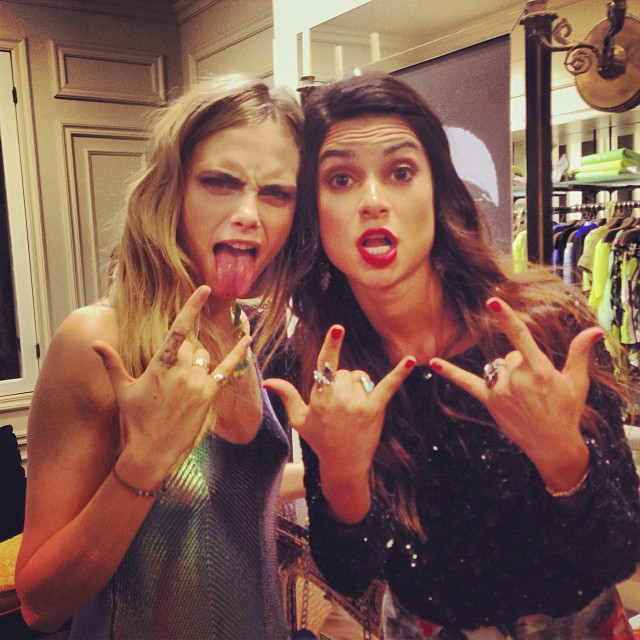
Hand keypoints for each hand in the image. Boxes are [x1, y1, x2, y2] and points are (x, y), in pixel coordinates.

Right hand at [92, 285, 251, 480]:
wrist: (150, 453)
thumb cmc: (134, 421)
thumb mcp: (122, 390)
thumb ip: (112, 363)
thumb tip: (95, 343)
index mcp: (159, 366)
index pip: (178, 329)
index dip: (192, 307)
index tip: (204, 288)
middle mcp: (181, 371)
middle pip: (189, 348)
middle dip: (181, 357)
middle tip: (168, 383)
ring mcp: (197, 384)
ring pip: (202, 359)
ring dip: (194, 366)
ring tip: (179, 391)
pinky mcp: (208, 396)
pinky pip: (226, 370)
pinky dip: (238, 354)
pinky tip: (248, 338)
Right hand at [264, 325, 414, 521]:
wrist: (344, 464)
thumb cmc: (320, 440)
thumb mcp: (299, 419)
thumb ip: (287, 396)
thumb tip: (268, 381)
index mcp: (320, 398)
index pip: (325, 366)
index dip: (331, 345)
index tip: (338, 328)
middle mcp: (339, 399)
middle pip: (345, 371)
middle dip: (342, 382)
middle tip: (339, 405)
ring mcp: (358, 405)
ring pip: (361, 377)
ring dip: (358, 385)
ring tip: (353, 406)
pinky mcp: (376, 409)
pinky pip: (388, 386)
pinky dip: (400, 373)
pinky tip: (412, 361)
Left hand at [429, 297, 602, 489]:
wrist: (552, 444)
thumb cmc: (567, 411)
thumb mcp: (576, 382)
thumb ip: (580, 353)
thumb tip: (595, 329)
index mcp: (539, 370)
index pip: (520, 336)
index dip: (506, 317)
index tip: (492, 300)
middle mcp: (517, 378)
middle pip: (511, 354)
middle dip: (522, 364)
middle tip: (537, 387)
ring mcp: (501, 390)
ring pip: (498, 366)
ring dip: (507, 373)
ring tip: (524, 396)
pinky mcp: (489, 401)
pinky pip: (467, 383)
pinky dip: (450, 373)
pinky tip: (433, 363)